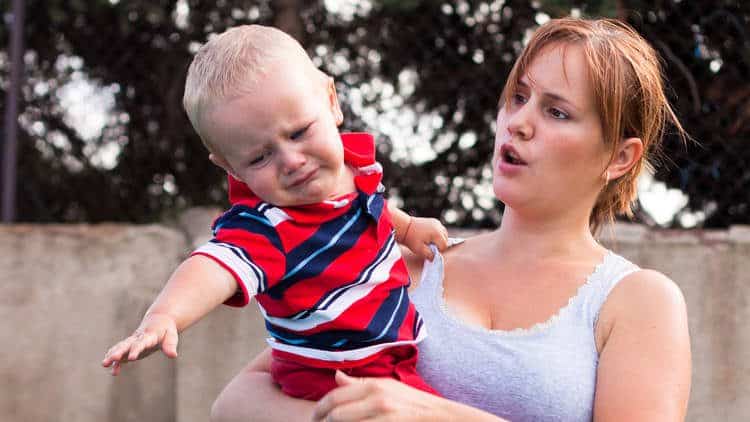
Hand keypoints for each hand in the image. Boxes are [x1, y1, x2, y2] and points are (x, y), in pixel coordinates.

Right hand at [101, 312, 178, 375]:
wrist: (159, 321)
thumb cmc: (166, 330)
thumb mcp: (171, 336)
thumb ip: (170, 345)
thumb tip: (173, 355)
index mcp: (148, 335)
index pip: (141, 343)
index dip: (136, 350)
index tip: (131, 358)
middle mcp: (137, 338)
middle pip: (126, 345)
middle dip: (118, 352)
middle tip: (112, 359)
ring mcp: (132, 342)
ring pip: (120, 348)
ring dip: (112, 355)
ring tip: (104, 364)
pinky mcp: (130, 347)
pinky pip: (121, 353)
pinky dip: (116, 362)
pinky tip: (113, 371)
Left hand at [312, 371, 443, 421]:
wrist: (442, 418)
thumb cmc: (412, 403)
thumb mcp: (387, 387)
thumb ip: (359, 384)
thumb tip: (336, 376)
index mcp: (374, 385)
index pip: (335, 397)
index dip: (319, 410)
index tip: (314, 418)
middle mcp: (377, 399)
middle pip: (336, 415)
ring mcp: (384, 416)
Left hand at [400, 217, 447, 260]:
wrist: (404, 227)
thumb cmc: (411, 238)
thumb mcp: (419, 250)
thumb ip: (429, 255)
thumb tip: (435, 258)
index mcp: (437, 234)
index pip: (444, 246)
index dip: (437, 251)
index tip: (429, 250)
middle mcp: (439, 227)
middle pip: (445, 240)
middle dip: (439, 245)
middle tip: (428, 246)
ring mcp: (437, 223)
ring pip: (444, 235)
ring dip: (439, 240)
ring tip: (428, 241)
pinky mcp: (434, 221)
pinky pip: (440, 230)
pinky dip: (437, 234)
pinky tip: (429, 236)